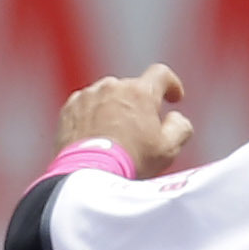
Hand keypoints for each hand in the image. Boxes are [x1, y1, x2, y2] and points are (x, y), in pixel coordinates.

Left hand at [56, 65, 195, 178]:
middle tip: (139, 131)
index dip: (171, 84)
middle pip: (132, 89)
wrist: (87, 175)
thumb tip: (175, 118)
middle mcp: (113, 86)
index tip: (172, 99)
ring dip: (113, 109)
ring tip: (113, 136)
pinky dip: (91, 116)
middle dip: (138, 105)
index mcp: (140, 92)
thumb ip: (180, 127)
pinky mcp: (68, 109)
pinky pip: (85, 106)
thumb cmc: (131, 162)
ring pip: (107, 96)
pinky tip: (94, 138)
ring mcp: (88, 95)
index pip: (161, 74)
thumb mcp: (168, 149)